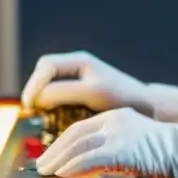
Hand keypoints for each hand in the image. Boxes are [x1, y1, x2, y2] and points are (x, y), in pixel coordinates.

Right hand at [20, 51, 177, 122]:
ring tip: (41, 114)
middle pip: (44, 72)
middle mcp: (77, 67)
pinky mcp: (82, 94)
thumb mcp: (92, 93)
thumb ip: (63, 92)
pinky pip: (59, 96)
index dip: (34, 84)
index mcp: (80, 61)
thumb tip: (38, 98)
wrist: (147, 107)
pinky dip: (52, 105)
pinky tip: (54, 117)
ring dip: (43, 98)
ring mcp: (79, 80)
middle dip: (35, 89)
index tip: (31, 104)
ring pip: (49, 85)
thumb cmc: (123, 97)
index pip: (46, 66)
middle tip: (32, 109)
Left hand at [35, 107, 177, 177]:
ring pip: (79, 144)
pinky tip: (65, 174)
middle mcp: (116, 120)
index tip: (52, 154)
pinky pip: (90, 158)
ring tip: (47, 171)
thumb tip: (88, 167)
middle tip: (42, 164)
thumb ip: (113, 151)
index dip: (64, 142)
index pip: (82, 127)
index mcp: (119, 116)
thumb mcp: (137, 145)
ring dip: (59, 160)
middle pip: (76, 133)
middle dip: (56, 150)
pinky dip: (74, 166)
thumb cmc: (168, 155)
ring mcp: (119, 133)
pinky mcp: (122, 148)